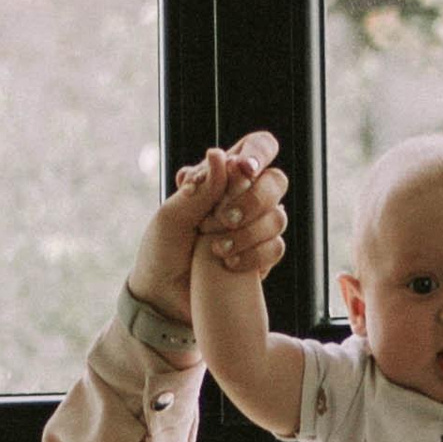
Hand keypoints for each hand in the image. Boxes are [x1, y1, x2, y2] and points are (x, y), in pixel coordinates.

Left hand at [126, 132, 285, 326]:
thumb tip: (220, 156)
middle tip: (225, 218)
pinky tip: (228, 262)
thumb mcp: (173, 215)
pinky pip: (275, 247)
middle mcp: (246, 197)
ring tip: (216, 248)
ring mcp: (257, 227)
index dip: (259, 152)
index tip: (244, 170)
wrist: (164, 294)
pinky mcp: (262, 256)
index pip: (259, 147)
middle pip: (276, 180)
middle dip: (254, 199)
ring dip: (249, 231)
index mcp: (225, 176)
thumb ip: (201, 187)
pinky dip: (253, 254)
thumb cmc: (163, 248)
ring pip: (279, 216)